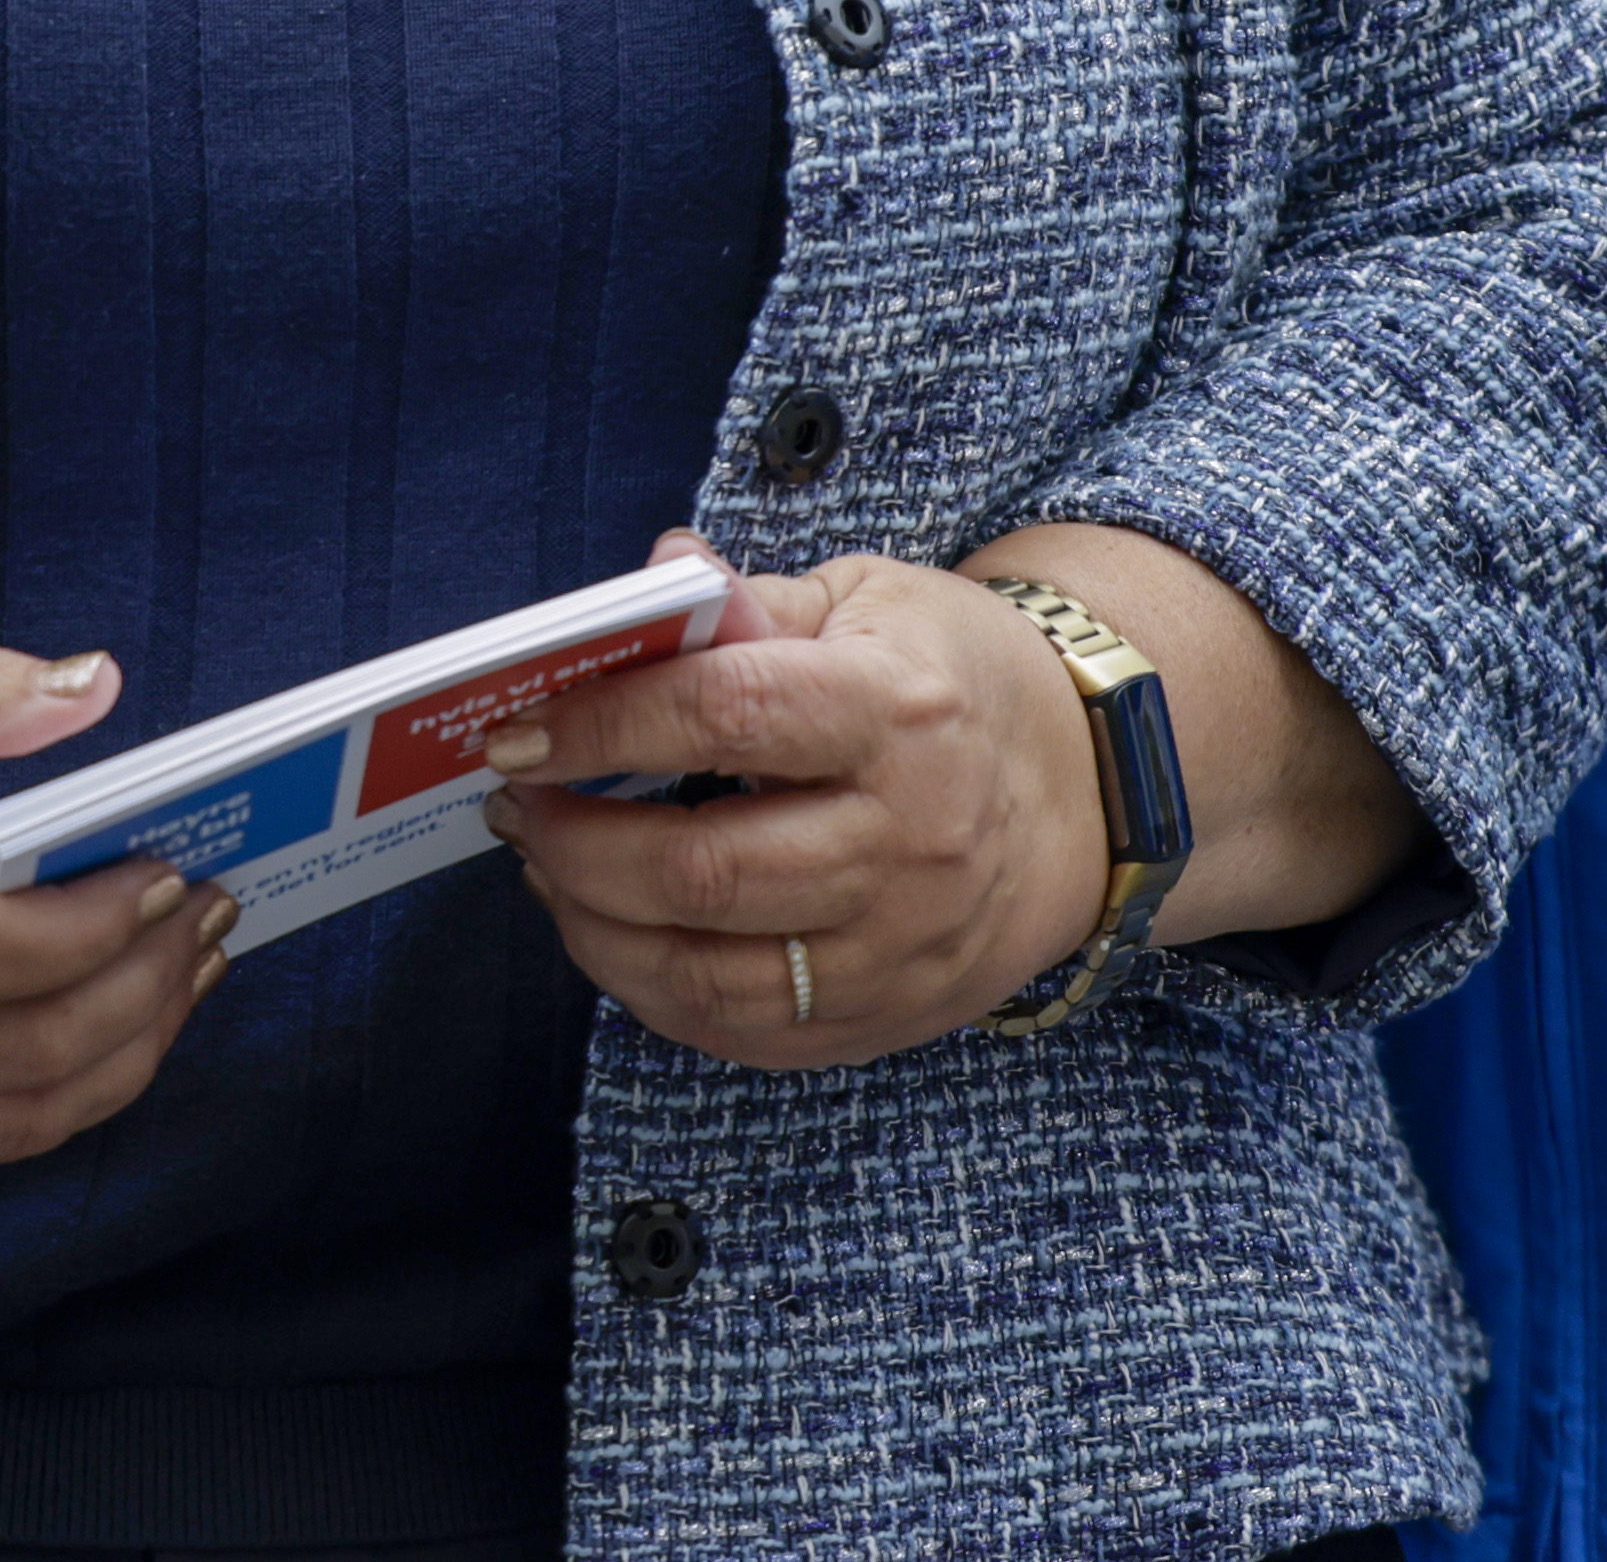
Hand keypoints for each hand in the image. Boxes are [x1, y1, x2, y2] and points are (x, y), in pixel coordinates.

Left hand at [485, 550, 1102, 1071]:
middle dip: (575, 843)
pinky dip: (650, 990)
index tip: (517, 731)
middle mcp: (907, 841)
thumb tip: (654, 578)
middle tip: (517, 806)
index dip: (601, 725)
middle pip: (702, 869)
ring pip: (707, 972)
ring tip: (550, 868)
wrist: (1089, 796)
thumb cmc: (955, 683)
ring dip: (595, 926)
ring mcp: (899, 947)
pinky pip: (739, 1029)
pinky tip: (614, 932)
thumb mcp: (871, 603)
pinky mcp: (887, 1017)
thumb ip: (753, 603)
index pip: (724, 716)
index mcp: (898, 713)